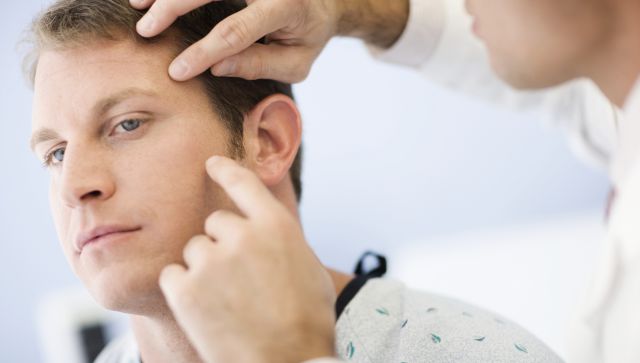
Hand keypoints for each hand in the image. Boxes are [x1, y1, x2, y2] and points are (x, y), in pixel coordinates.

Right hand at [130, 0, 408, 82]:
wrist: (324, 2)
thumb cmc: (308, 38)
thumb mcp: (297, 63)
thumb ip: (259, 64)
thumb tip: (216, 66)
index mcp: (286, 6)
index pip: (237, 31)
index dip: (204, 51)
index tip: (177, 71)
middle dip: (173, 7)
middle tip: (146, 30)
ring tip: (136, 5)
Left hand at [159, 156, 336, 362]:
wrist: (288, 361)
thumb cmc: (306, 319)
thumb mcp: (308, 267)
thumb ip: (281, 239)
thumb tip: (264, 229)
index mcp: (276, 225)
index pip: (243, 182)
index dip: (224, 169)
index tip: (211, 162)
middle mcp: (242, 235)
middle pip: (216, 222)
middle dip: (222, 243)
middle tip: (238, 278)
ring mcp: (211, 261)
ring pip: (194, 249)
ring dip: (204, 267)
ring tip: (227, 300)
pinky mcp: (186, 289)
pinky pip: (173, 274)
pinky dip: (184, 288)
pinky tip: (206, 309)